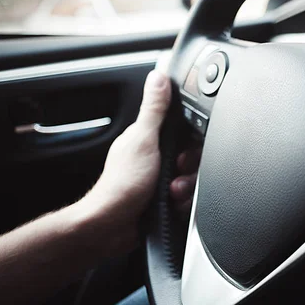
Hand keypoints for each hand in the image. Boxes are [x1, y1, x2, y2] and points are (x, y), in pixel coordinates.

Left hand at [77, 70, 198, 255]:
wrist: (114, 227)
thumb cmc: (123, 185)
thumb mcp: (144, 140)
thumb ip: (154, 109)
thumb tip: (158, 77)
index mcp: (146, 137)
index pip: (182, 128)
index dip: (191, 139)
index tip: (185, 150)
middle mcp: (153, 157)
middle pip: (190, 156)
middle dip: (189, 169)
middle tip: (176, 173)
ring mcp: (158, 179)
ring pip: (190, 178)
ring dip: (186, 188)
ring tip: (172, 193)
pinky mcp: (163, 199)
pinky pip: (186, 198)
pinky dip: (182, 203)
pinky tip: (173, 204)